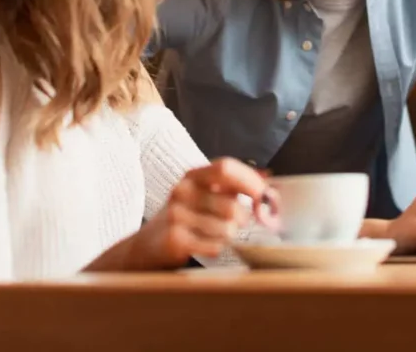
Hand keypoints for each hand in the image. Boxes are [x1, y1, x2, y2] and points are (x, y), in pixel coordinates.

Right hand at [127, 158, 276, 269]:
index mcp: (194, 175)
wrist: (147, 245)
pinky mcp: (174, 239)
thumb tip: (268, 176)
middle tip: (239, 224)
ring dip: (231, 236)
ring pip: (228, 229)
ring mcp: (176, 215)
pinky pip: (215, 246)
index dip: (250, 181)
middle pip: (232, 205)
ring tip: (218, 235)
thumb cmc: (186, 217)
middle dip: (244, 219)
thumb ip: (236, 185)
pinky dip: (219, 248)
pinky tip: (208, 245)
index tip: (265, 196)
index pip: (226, 168)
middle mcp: (182, 191)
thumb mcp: (206, 194)